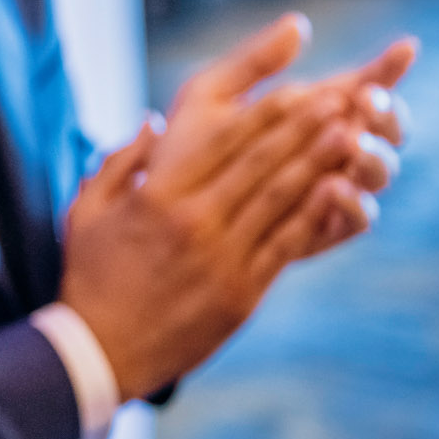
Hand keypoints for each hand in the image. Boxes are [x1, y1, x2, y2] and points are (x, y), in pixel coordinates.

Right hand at [62, 15, 376, 399]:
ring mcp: (223, 258)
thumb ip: (119, 161)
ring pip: (281, 200)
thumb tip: (153, 122)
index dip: (264, 114)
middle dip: (303, 128)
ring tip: (352, 134)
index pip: (222, 143)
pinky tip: (340, 193)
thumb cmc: (90, 276)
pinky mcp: (242, 292)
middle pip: (260, 164)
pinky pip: (286, 245)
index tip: (297, 88)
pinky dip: (316, 216)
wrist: (102, 351)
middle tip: (340, 97)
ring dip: (319, 164)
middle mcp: (195, 221)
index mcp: (158, 196)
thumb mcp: (86, 210)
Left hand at [152, 16, 415, 258]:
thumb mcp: (209, 99)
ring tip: (351, 141)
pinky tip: (333, 184)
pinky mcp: (326, 231)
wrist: (164, 223)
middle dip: (385, 113)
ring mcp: (337, 193)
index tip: (403, 49)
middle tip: (366, 100)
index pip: (369, 87)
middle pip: (387, 131)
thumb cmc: (187, 152)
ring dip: (374, 155)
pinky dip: (353, 201)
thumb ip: (252, 63)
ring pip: (379, 173)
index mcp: (320, 114)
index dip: (388, 69)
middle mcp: (339, 153)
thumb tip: (298, 23)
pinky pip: (357, 220)